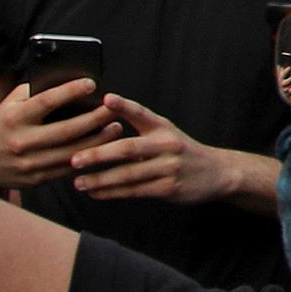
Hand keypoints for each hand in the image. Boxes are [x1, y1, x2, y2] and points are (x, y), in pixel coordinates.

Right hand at [0, 77, 115, 191]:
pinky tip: (102, 146)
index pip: (45, 102)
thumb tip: (67, 79)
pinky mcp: (37, 179)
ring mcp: (30, 163)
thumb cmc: (1, 126)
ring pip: (72, 152)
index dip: (70, 91)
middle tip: (114, 108)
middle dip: (94, 118)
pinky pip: (68, 167)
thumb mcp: (10, 105)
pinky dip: (87, 156)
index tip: (92, 83)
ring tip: (116, 127)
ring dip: (98, 140)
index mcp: (14, 118)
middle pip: (66, 130)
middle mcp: (21, 141)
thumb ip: (34, 92)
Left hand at [70, 93, 251, 203]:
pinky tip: (95, 193)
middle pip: (129, 148)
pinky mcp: (169, 188)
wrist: (216, 173)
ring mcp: (169, 168)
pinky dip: (112, 193)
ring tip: (77, 182)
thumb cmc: (180, 151)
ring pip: (128, 175)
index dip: (125, 105)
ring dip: (100, 179)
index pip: (142, 113)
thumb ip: (139, 124)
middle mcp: (167, 145)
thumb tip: (104, 111)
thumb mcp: (165, 131)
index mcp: (163, 127)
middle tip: (74, 159)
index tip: (106, 98)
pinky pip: (135, 191)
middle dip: (99, 154)